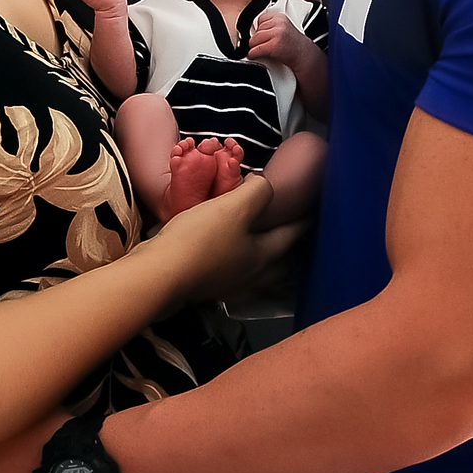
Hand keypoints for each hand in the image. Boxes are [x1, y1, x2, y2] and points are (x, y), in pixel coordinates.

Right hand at [152, 172, 301, 298]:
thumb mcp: (234, 206)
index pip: (291, 235)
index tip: (313, 211)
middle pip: (280, 265)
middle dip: (289, 252)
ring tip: (266, 253)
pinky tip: (231, 264)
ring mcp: (229, 287)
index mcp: (262, 257)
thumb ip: (257, 191)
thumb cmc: (200, 239)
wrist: (159, 273)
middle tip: (291, 236)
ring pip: (258, 276)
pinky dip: (240, 270)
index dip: (302, 220)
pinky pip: (234, 279)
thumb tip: (261, 184)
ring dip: (267, 266)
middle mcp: (251, 277)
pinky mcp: (207, 289)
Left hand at [249, 10, 317, 72]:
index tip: (261, 36)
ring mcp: (277, 34)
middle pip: (256, 30)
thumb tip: (253, 30)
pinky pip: (256, 49)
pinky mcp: (274, 46)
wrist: (304, 55)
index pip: (260, 19)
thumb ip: (271, 26)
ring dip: (254, 47)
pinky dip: (253, 54)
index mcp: (280, 17)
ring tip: (260, 49)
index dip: (260, 29)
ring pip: (254, 40)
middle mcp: (279, 24)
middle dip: (257, 39)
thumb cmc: (294, 44)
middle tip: (261, 44)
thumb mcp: (284, 28)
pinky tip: (256, 55)